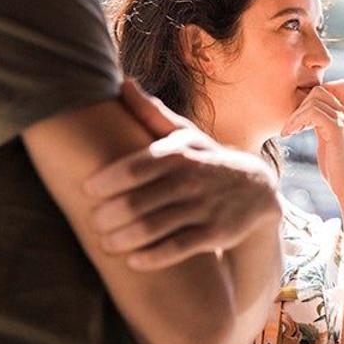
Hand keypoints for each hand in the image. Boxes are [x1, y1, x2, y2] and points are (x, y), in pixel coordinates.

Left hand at [85, 79, 281, 269]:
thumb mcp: (184, 135)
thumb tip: (121, 82)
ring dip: (123, 239)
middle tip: (93, 223)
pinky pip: (177, 249)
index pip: (134, 166)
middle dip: (108, 216)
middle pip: (138, 201)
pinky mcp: (215, 234)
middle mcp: (192, 179)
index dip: (106, 180)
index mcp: (179, 153)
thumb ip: (151, 113)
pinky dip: (150, 258)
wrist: (257, 190)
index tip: (86, 190)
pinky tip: (132, 261)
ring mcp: (205, 207)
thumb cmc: (206, 160)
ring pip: (154, 228)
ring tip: (106, 244)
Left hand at [280, 80, 343, 201]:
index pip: (336, 85)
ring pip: (314, 98)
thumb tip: (306, 117)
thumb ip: (322, 126)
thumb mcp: (328, 141)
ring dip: (296, 114)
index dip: (315, 94)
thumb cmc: (337, 170)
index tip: (301, 115)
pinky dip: (297, 121)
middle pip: (320, 89)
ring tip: (289, 131)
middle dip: (301, 104)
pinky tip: (290, 134)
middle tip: (291, 125)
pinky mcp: (337, 130)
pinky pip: (313, 112)